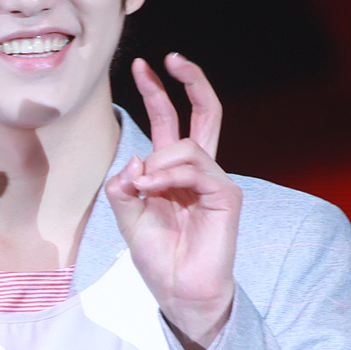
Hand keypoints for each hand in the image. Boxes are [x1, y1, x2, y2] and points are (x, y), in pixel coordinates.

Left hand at [106, 54, 241, 349]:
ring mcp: (214, 181)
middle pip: (203, 112)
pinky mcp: (226, 196)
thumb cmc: (158, 257)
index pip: (170, 120)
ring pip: (188, 145)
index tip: (140, 66)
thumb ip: (124, 188)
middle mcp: (196, 170)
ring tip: (143, 188)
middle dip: (189, 80)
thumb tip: (135, 162)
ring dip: (158, 162)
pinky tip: (155, 190)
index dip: (157, 92)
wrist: (180, 291)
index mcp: (173, 171)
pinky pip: (197, 169)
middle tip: (170, 58)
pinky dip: (170, 175)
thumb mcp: (127, 218)